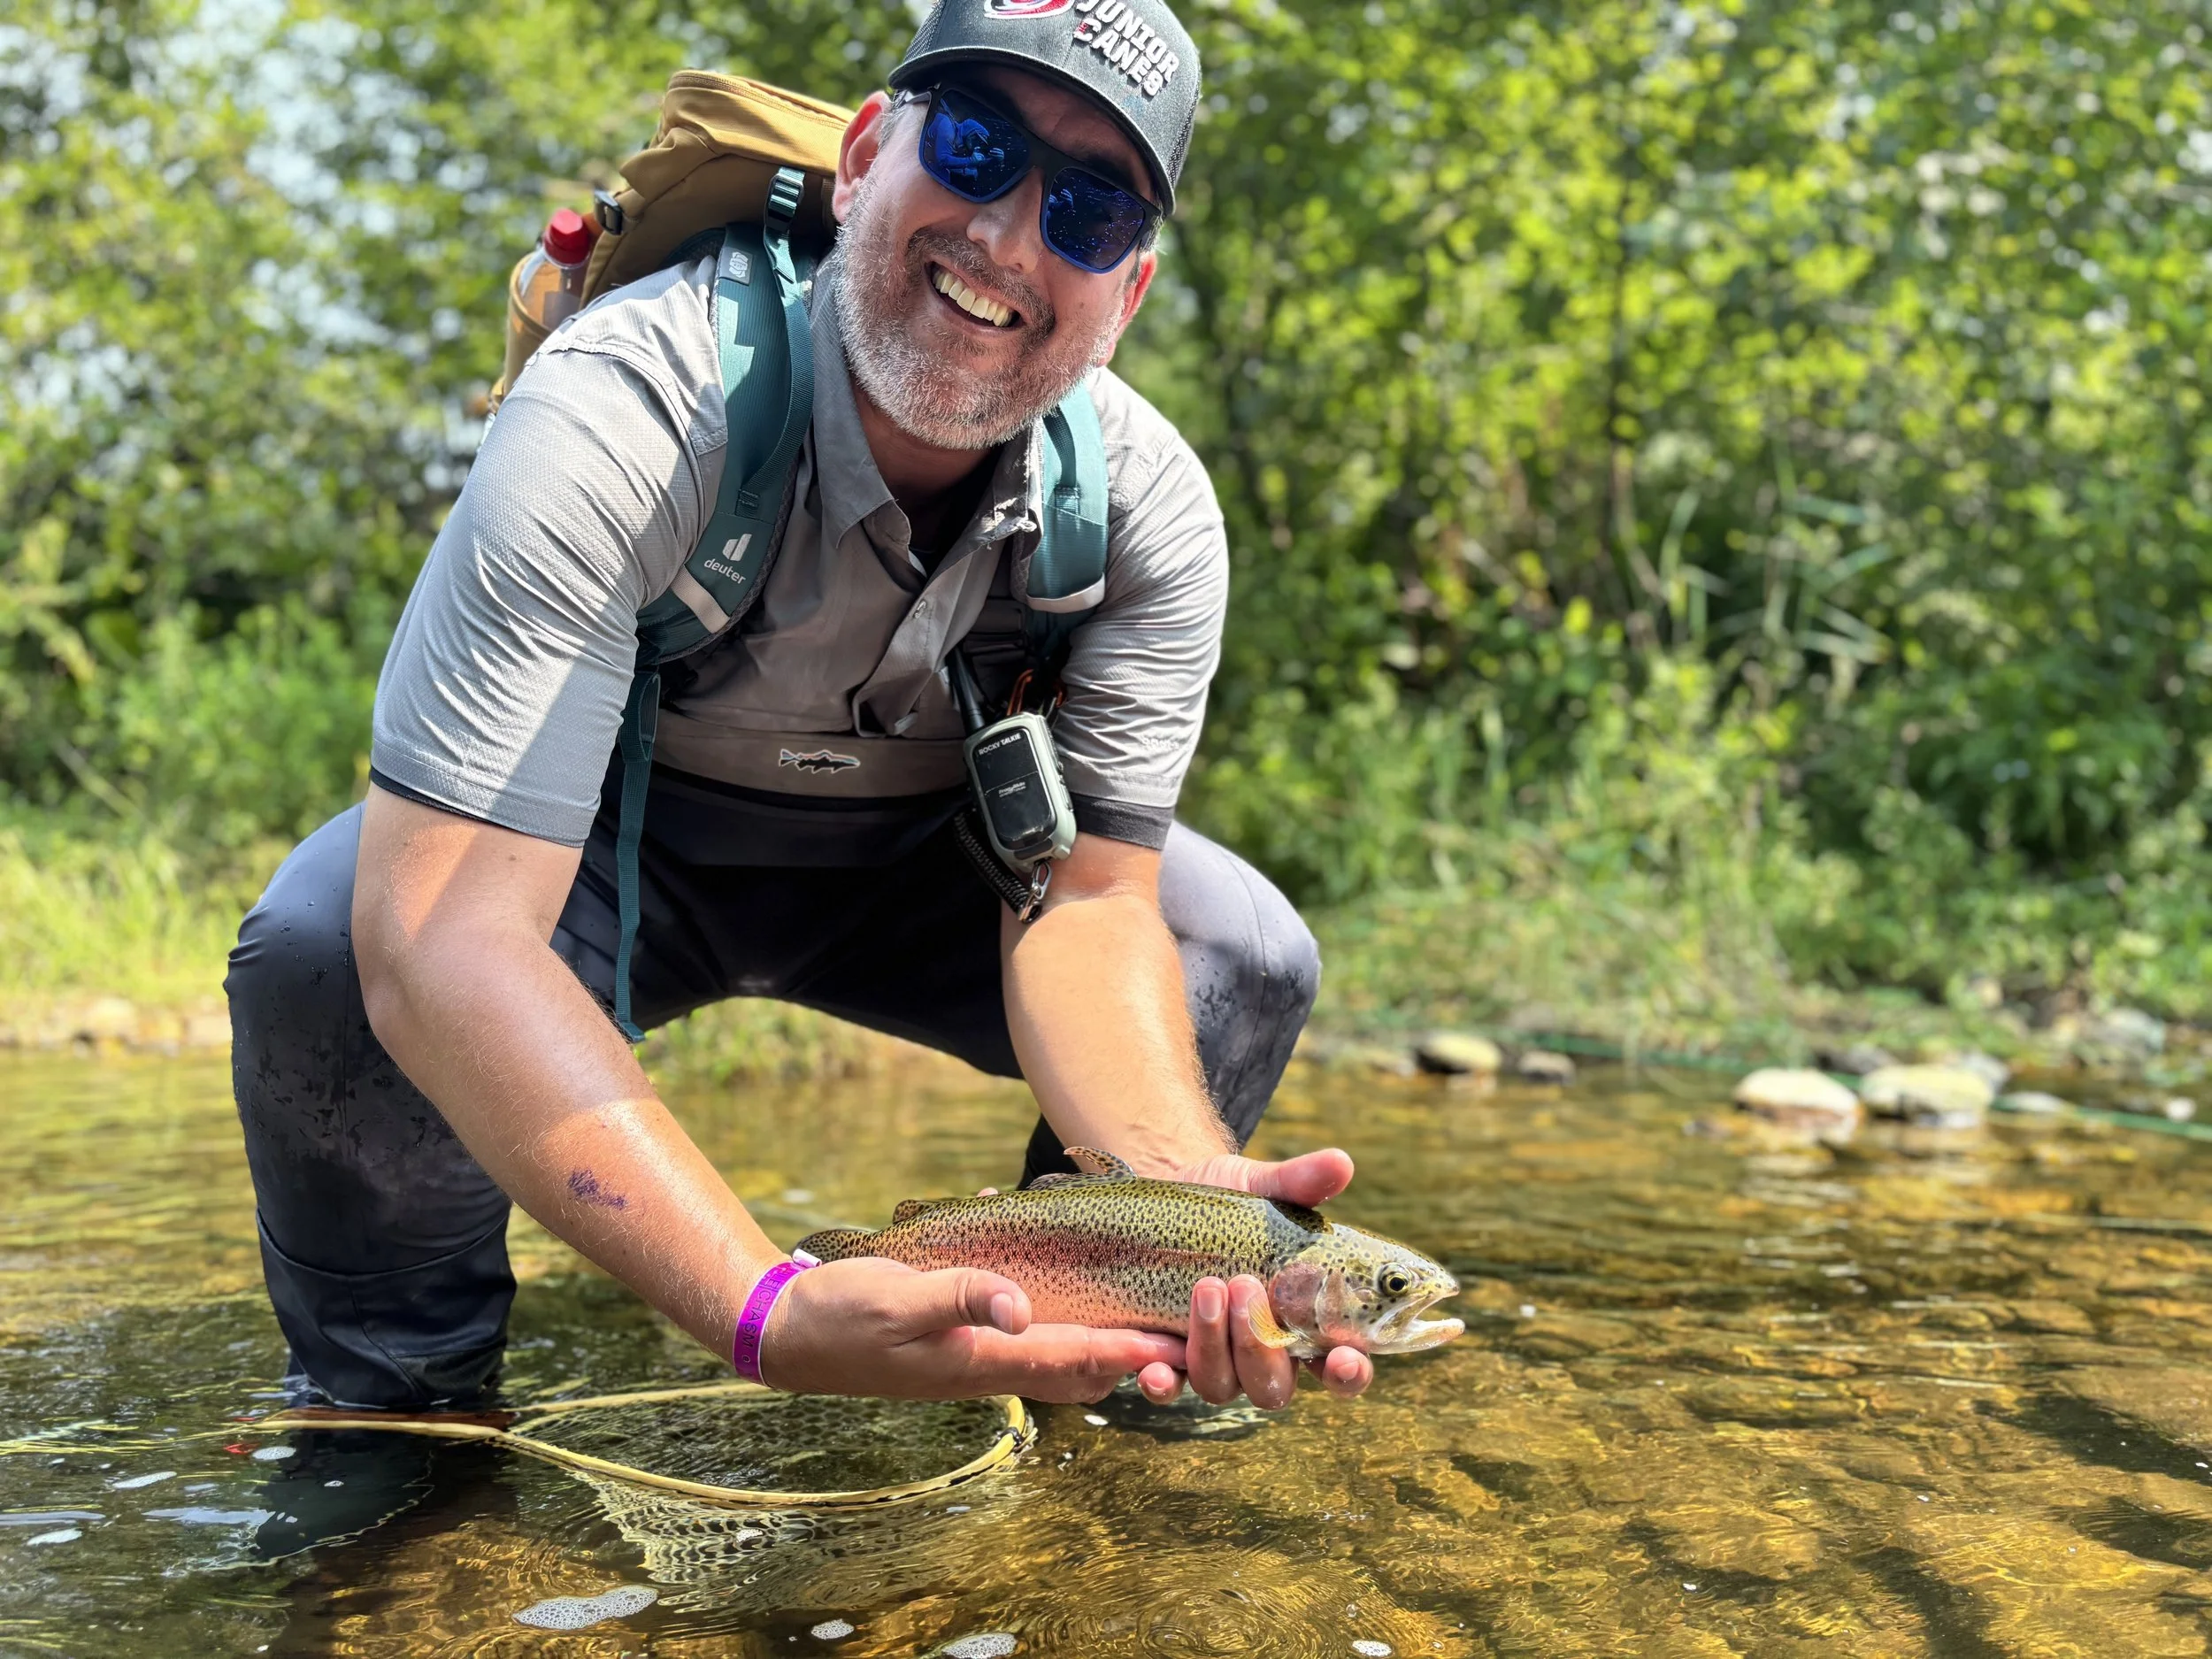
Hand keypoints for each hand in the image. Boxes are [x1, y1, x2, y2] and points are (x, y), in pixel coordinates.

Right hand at [757, 1256, 1185, 1403]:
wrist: (785, 1333)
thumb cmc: (839, 1318)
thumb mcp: (897, 1298)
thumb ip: (958, 1296)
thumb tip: (1020, 1308)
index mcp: (980, 1361)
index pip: (1073, 1359)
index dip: (1128, 1352)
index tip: (1178, 1343)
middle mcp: (985, 1364)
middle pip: (1077, 1366)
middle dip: (1129, 1353)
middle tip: (1181, 1330)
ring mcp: (971, 1354)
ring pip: (1053, 1348)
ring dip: (1096, 1329)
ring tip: (1139, 1303)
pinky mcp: (956, 1336)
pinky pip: (1018, 1324)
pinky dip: (1048, 1302)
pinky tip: (1046, 1252)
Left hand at [1134, 1147, 1375, 1408]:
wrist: (1160, 1204)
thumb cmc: (1228, 1206)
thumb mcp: (1261, 1188)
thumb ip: (1300, 1183)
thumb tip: (1340, 1162)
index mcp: (1302, 1324)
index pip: (1339, 1366)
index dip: (1347, 1372)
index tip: (1345, 1358)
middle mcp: (1262, 1355)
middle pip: (1273, 1386)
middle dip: (1260, 1346)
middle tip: (1245, 1287)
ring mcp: (1213, 1363)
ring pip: (1221, 1386)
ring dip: (1213, 1347)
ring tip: (1205, 1288)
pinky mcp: (1165, 1358)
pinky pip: (1167, 1386)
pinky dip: (1162, 1380)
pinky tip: (1150, 1362)